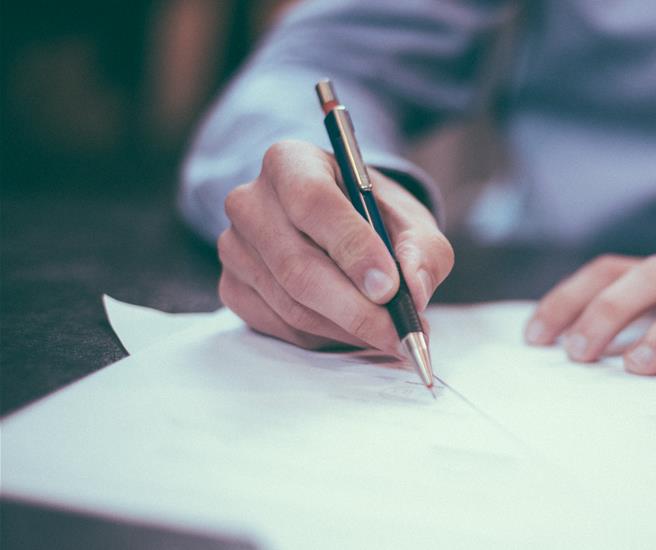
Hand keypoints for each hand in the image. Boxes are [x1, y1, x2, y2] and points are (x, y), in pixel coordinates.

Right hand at [217, 140, 452, 351]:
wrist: (341, 226)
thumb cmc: (375, 217)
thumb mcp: (411, 221)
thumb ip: (422, 250)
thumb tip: (414, 290)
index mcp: (291, 162)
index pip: (313, 202)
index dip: (352, 248)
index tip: (389, 288)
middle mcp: (251, 201)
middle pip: (297, 265)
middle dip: (356, 308)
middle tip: (399, 332)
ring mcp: (234, 247)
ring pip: (291, 304)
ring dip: (347, 328)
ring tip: (389, 334)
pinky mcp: (232, 287)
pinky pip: (280, 326)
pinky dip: (325, 337)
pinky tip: (355, 330)